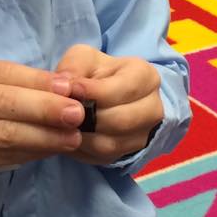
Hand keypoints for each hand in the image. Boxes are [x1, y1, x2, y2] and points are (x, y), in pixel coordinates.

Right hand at [0, 59, 85, 216]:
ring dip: (45, 134)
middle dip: (46, 106)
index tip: (73, 87)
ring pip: (5, 131)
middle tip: (80, 112)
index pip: (1, 72)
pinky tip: (51, 151)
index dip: (39, 79)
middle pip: (3, 100)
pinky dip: (30, 153)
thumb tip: (65, 89)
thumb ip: (8, 92)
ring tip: (74, 136)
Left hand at [55, 45, 162, 165]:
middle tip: (64, 111)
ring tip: (63, 123)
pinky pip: (103, 157)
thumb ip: (74, 66)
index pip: (125, 88)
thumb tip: (64, 86)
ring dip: (82, 135)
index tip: (72, 89)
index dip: (95, 91)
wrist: (104, 95)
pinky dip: (82, 149)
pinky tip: (68, 136)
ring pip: (112, 143)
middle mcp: (153, 107)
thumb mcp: (84, 58)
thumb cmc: (96, 73)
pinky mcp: (127, 153)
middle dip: (89, 117)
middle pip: (121, 120)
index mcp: (146, 76)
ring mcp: (144, 134)